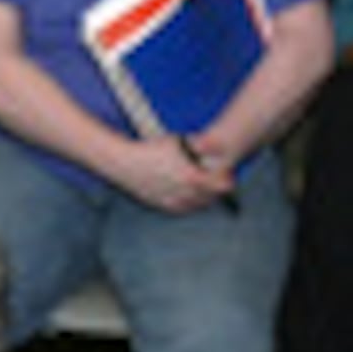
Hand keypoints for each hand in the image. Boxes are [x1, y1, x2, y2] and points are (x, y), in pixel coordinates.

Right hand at [106, 131, 226, 214]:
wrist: (124, 162)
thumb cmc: (151, 149)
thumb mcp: (177, 142)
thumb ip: (197, 147)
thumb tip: (212, 146)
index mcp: (190, 176)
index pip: (219, 186)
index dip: (225, 181)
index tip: (228, 176)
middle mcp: (183, 192)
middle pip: (210, 198)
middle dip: (216, 191)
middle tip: (220, 183)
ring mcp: (172, 201)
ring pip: (196, 205)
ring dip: (204, 199)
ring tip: (205, 189)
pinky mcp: (161, 205)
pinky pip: (182, 209)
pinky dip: (189, 204)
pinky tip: (190, 196)